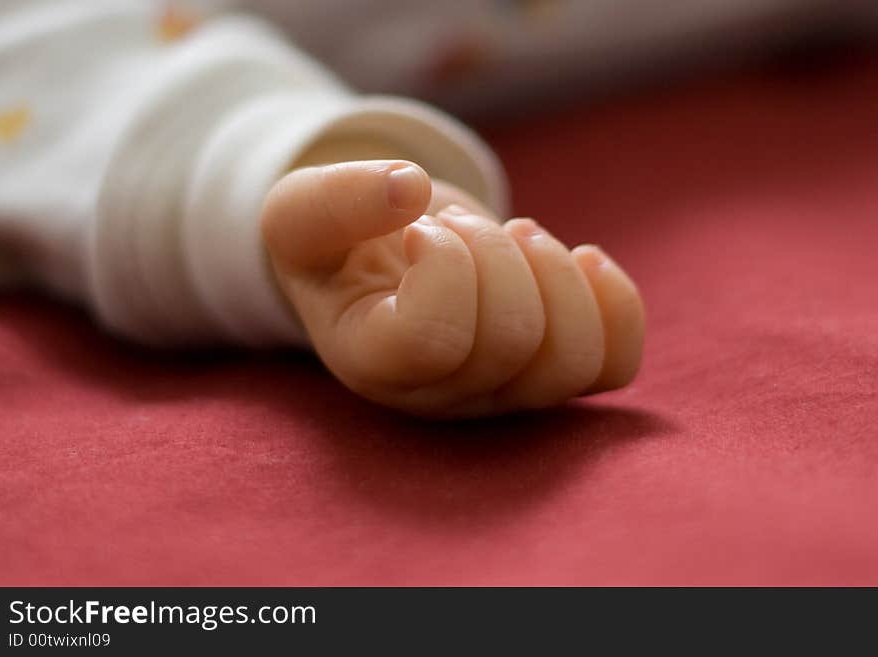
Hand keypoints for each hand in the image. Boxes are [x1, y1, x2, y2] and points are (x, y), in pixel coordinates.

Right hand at [261, 160, 643, 417]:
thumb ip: (335, 200)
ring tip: (517, 236)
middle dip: (496, 251)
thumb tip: (410, 188)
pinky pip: (615, 363)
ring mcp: (505, 392)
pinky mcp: (552, 375)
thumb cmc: (340, 244)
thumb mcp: (303, 211)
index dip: (445, 264)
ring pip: (573, 360)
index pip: (433, 341)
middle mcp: (442, 395)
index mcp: (371, 362)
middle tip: (457, 224)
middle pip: (512, 342)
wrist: (383, 261)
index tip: (418, 229)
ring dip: (556, 273)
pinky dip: (614, 302)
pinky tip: (581, 258)